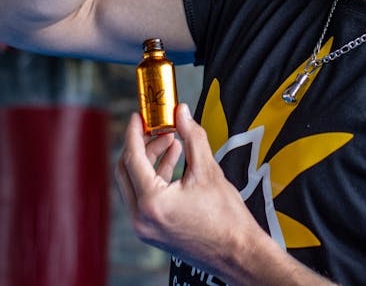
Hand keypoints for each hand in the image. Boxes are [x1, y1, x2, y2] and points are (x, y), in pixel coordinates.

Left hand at [115, 103, 267, 279]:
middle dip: (142, 145)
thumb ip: (192, 136)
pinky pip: (144, 198)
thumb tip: (182, 113)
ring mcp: (145, 227)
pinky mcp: (152, 231)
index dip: (135, 132)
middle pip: (127, 170)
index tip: (139, 116)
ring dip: (150, 160)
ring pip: (135, 184)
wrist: (237, 253)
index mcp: (152, 202)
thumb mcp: (208, 171)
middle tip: (159, 128)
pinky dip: (154, 178)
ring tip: (172, 142)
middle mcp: (141, 218)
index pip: (133, 158)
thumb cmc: (226, 219)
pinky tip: (173, 162)